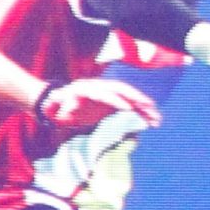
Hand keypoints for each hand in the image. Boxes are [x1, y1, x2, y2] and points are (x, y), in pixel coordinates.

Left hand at [36, 77, 162, 133]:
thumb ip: (57, 106)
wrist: (59, 103)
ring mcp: (107, 93)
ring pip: (129, 97)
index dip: (115, 100)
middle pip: (121, 89)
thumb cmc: (55, 107)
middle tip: (150, 107)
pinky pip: (131, 106)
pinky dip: (142, 113)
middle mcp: (99, 87)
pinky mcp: (113, 102)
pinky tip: (152, 122)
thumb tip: (67, 107)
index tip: (127, 107)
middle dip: (136, 97)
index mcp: (85, 88)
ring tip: (157, 119)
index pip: (103, 93)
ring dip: (144, 107)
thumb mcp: (53, 107)